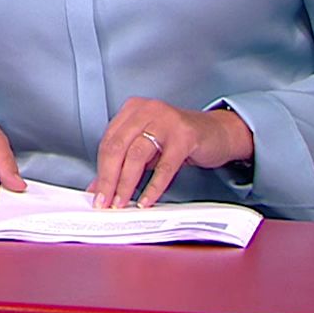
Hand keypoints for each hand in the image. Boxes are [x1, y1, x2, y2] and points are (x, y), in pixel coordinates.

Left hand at [90, 98, 252, 208]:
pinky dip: (153, 187)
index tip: (96, 192)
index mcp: (132, 110)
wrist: (217, 132)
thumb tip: (100, 186)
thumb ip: (124, 162)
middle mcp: (146, 111)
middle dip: (108, 179)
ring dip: (126, 184)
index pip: (107, 142)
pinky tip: (147, 200)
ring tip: (122, 202)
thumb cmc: (179, 139)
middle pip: (117, 147)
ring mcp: (166, 122)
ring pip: (136, 156)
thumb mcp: (147, 146)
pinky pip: (165, 166)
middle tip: (105, 201)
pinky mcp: (185, 136)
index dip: (100, 170)